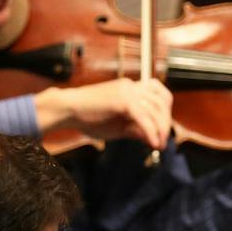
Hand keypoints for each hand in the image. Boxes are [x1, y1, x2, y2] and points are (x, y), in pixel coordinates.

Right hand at [35, 77, 171, 150]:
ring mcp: (128, 92)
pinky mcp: (123, 102)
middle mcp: (132, 86)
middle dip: (165, 122)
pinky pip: (144, 118)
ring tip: (160, 144)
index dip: (166, 110)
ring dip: (161, 129)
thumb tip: (155, 139)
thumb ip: (136, 129)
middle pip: (161, 101)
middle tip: (164, 140)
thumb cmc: (87, 118)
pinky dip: (151, 132)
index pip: (159, 92)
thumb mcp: (117, 126)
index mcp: (130, 87)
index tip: (164, 127)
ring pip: (155, 110)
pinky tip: (153, 143)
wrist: (65, 110)